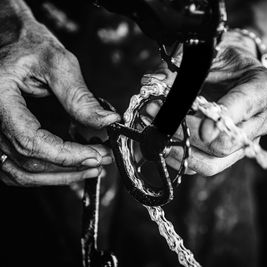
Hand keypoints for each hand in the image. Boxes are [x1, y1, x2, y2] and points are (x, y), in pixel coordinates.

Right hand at [0, 9, 119, 185]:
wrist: (12, 42)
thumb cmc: (29, 46)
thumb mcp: (57, 63)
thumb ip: (80, 96)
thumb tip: (107, 121)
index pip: (31, 142)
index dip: (67, 155)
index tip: (96, 154)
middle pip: (27, 162)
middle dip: (71, 166)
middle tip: (102, 160)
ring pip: (20, 172)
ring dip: (58, 176)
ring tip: (90, 167)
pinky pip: (15, 168)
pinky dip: (43, 173)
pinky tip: (67, 168)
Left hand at [150, 30, 266, 175]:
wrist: (235, 70)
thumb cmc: (225, 58)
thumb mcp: (208, 52)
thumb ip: (182, 64)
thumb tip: (152, 82)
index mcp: (264, 88)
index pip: (246, 104)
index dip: (223, 116)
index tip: (203, 128)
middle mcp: (260, 121)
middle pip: (225, 143)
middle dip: (186, 133)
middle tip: (156, 114)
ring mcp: (244, 142)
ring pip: (213, 163)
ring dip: (177, 149)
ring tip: (154, 127)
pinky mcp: (228, 154)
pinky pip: (201, 166)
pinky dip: (177, 156)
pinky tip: (161, 139)